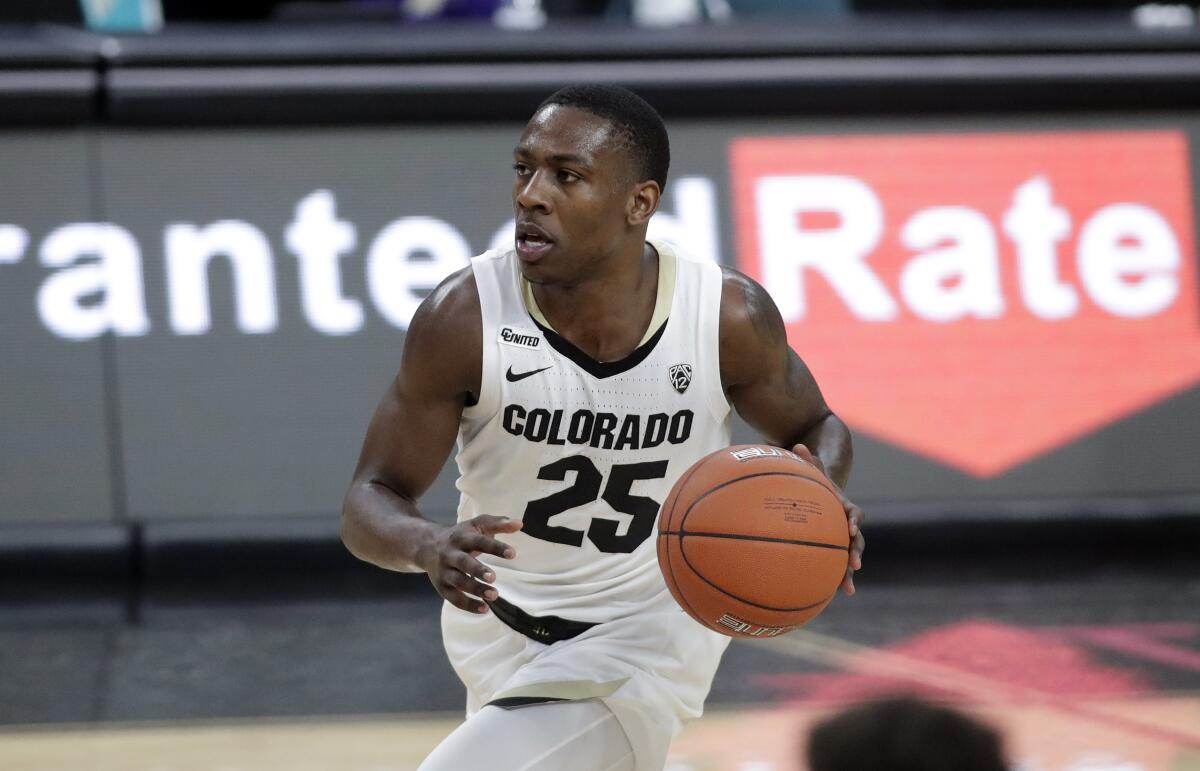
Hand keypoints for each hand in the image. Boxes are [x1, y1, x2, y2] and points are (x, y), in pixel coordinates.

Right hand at [419, 515, 521, 613]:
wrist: (427, 546)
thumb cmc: (461, 535)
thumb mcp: (477, 525)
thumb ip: (498, 523)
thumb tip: (520, 524)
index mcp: (461, 537)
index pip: (479, 541)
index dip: (495, 547)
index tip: (512, 554)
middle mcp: (450, 554)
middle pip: (463, 562)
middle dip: (477, 570)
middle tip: (493, 577)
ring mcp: (444, 571)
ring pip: (458, 582)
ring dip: (475, 589)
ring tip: (494, 595)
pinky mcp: (442, 587)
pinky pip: (454, 598)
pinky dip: (468, 605)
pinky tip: (484, 609)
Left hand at [792, 444, 864, 595]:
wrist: (826, 497)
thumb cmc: (817, 485)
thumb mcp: (814, 472)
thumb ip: (808, 461)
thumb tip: (796, 445)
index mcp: (846, 507)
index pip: (855, 515)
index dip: (854, 522)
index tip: (851, 529)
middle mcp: (848, 525)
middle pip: (856, 540)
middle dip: (856, 552)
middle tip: (856, 564)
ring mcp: (843, 539)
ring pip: (849, 557)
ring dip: (849, 572)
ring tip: (848, 589)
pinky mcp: (835, 550)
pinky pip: (837, 565)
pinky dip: (837, 578)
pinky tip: (834, 595)